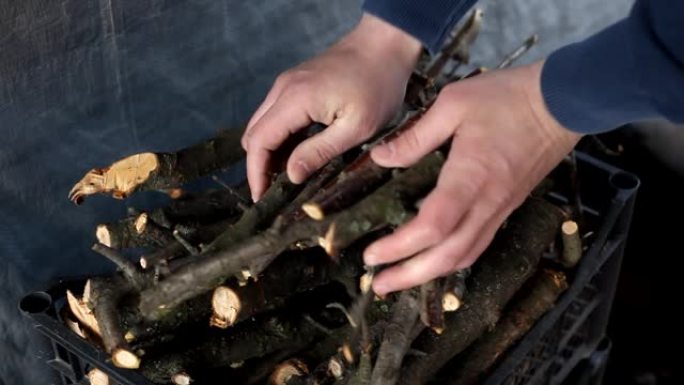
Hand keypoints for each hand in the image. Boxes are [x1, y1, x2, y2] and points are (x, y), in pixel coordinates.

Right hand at [242, 13, 421, 200]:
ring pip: (262, 125)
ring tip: (286, 178)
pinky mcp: (295, 83)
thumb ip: (319, 152)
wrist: (384, 44)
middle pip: (254, 134)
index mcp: (295, 100)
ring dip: (269, 152)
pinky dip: (279, 137)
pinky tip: (296, 154)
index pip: (259, 141)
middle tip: (274, 194)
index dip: (256, 173)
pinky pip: (275, 115)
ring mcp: (287, 84)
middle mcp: (283, 89)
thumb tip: (290, 176)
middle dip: (259, 165)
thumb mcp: (356, 127)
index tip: (261, 199)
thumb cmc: (378, 84)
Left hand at [363, 61, 581, 295]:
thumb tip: (381, 158)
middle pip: (448, 255)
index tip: (373, 254)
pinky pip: (478, 244)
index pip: (433, 226)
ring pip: (466, 255)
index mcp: (470, 176)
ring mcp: (500, 208)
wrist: (563, 103)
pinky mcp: (507, 206)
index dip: (401, 246)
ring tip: (400, 279)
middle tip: (379, 285)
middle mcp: (487, 202)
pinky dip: (453, 260)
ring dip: (431, 273)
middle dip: (411, 275)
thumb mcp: (454, 104)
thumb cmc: (509, 98)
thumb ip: (416, 136)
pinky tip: (435, 260)